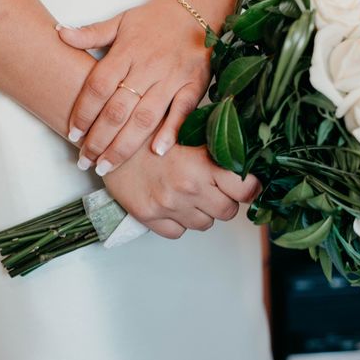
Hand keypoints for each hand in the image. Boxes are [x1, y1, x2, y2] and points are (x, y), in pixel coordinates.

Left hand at [57, 0, 210, 175]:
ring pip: (145, 117)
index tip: (72, 133)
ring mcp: (172, 77)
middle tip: (85, 160)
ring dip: (125, 145)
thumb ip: (91, 33)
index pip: (98, 86)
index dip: (83, 112)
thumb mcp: (120, 22)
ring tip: (107, 165)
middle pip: (118, 109)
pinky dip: (171, 131)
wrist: (194, 9)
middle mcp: (148, 66)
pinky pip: (182, 111)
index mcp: (126, 51)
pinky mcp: (194, 85)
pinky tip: (156, 152)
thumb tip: (59, 34)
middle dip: (99, 138)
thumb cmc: (152, 21)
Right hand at [103, 143, 260, 238]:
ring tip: (189, 191)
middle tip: (213, 185)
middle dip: (224, 199)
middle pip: (227, 211)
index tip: (247, 184)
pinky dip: (179, 221)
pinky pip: (178, 232)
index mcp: (202, 164)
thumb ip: (215, 144)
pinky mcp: (148, 217)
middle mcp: (187, 188)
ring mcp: (167, 206)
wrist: (109, 136)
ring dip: (202, 211)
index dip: (249, 187)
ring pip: (204, 224)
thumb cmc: (150, 128)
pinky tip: (172, 202)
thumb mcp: (187, 128)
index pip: (245, 190)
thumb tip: (246, 153)